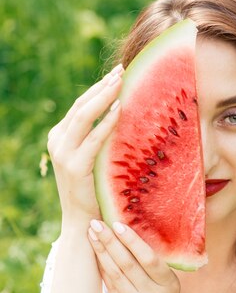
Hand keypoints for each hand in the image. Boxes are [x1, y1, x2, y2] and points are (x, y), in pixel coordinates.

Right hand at [47, 65, 123, 224]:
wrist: (82, 222)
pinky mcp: (74, 165)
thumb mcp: (93, 160)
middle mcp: (57, 141)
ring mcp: (63, 153)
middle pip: (81, 105)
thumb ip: (98, 140)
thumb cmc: (94, 192)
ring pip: (84, 116)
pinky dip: (107, 122)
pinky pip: (94, 139)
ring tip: (121, 82)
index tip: (117, 74)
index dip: (98, 88)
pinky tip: (120, 109)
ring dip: (104, 96)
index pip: (80, 106)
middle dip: (102, 86)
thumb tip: (121, 116)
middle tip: (121, 70)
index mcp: (60, 137)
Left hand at [87, 219, 186, 292]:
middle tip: (96, 223)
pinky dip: (102, 270)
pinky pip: (111, 288)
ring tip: (91, 235)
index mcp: (169, 285)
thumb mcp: (168, 291)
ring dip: (101, 253)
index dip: (131, 241)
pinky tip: (95, 256)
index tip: (117, 224)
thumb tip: (129, 239)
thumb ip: (153, 270)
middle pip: (128, 264)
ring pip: (116, 274)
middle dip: (110, 241)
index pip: (149, 258)